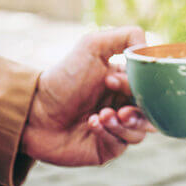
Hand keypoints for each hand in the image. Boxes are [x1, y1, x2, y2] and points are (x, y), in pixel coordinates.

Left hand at [21, 27, 154, 166]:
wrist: (33, 110)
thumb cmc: (62, 78)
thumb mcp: (92, 46)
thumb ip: (125, 36)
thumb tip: (150, 48)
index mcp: (127, 86)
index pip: (151, 90)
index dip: (139, 87)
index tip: (111, 80)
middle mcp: (125, 108)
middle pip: (152, 115)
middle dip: (138, 113)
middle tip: (120, 109)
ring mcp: (117, 130)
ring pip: (139, 133)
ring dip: (122, 124)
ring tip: (100, 116)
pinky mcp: (107, 149)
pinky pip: (121, 145)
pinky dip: (109, 133)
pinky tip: (92, 124)